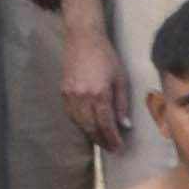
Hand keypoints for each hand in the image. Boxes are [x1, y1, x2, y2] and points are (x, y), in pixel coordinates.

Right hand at [62, 22, 126, 152]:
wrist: (82, 39)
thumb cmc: (106, 56)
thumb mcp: (120, 78)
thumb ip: (122, 103)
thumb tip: (125, 124)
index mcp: (99, 93)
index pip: (106, 124)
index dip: (112, 139)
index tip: (119, 149)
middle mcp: (82, 97)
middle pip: (91, 127)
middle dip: (102, 141)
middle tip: (112, 150)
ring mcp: (70, 95)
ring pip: (80, 124)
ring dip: (91, 135)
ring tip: (102, 141)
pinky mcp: (63, 92)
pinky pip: (72, 115)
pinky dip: (81, 124)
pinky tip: (89, 127)